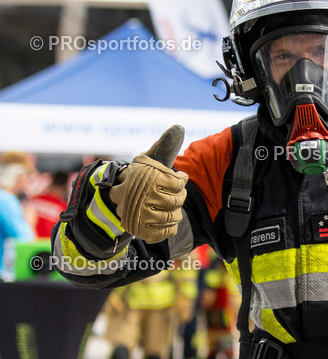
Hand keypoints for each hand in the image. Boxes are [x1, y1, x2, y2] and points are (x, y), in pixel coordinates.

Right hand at [109, 126, 187, 243]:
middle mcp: (138, 197)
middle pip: (178, 201)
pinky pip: (168, 232)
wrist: (115, 201)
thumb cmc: (139, 177)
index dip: (179, 181)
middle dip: (177, 197)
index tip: (173, 179)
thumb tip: (179, 126)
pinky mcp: (140, 231)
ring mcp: (139, 216)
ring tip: (163, 205)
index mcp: (142, 177)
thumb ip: (164, 146)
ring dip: (174, 212)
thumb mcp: (148, 160)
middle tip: (167, 194)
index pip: (179, 182)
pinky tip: (162, 219)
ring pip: (174, 217)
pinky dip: (169, 226)